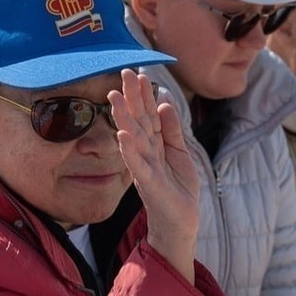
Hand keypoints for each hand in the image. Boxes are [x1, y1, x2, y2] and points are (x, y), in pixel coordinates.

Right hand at [109, 68, 197, 282]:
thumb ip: (172, 129)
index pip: (148, 115)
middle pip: (138, 121)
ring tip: (114, 98)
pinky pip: (137, 164)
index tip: (140, 73)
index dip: (144, 95)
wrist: (181, 222)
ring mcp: (145, 167)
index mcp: (155, 144)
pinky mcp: (149, 183)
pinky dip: (129, 149)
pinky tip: (122, 135)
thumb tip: (165, 102)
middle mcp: (146, 153)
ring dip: (123, 118)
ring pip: (133, 139)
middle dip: (131, 98)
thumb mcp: (180, 153)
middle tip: (124, 73)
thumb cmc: (178, 189)